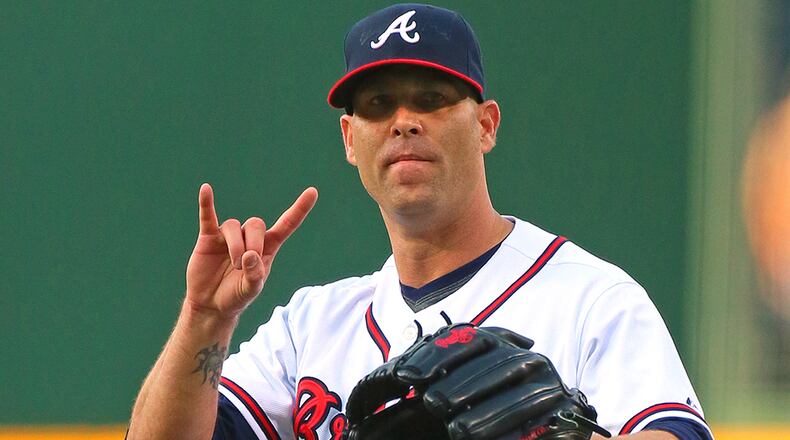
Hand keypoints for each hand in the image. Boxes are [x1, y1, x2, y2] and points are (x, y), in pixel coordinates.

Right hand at [184, 183, 317, 318]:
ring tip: (235, 265)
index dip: (299, 209)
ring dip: (235, 245)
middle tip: (246, 263)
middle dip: (254, 243)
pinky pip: (208, 216)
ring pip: (234, 226)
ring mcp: (228, 236)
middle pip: (256, 224)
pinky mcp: (208, 238)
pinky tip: (205, 189)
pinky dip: (206, 203)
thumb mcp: (251, 290)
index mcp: (267, 248)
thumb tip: (251, 255)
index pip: (286, 224)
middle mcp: (249, 237)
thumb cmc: (236, 296)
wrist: (211, 304)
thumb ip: (255, 275)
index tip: (313, 192)